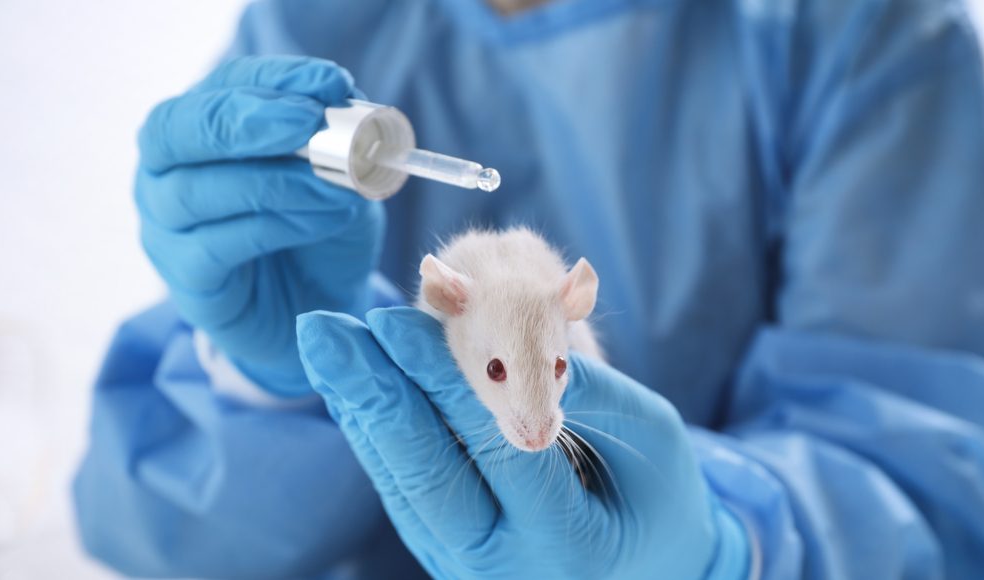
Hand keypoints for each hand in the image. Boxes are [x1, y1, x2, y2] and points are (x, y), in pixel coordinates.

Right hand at [136, 56, 384, 395]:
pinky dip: (272, 226)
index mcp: (199, 130)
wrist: (318, 308)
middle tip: (306, 123)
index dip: (274, 81)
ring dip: (271, 181)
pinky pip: (214, 246)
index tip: (330, 83)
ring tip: (334, 187)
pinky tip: (319, 221)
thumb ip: (339, 141)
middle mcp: (163, 173)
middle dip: (244, 121)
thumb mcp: (341, 176)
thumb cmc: (319, 231)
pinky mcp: (186, 281)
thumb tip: (343, 99)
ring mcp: (164, 229)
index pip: (221, 86)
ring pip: (193, 191)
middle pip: (174, 130)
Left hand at [296, 307, 749, 578]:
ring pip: (403, 485)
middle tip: (324, 331)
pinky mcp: (450, 554)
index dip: (437, 379)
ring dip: (362, 411)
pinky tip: (356, 391)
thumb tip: (518, 332)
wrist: (652, 572)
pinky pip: (407, 494)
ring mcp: (469, 568)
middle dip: (371, 393)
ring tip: (330, 349)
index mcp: (566, 543)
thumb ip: (593, 391)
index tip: (390, 319)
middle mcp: (505, 568)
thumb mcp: (652, 439)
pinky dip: (379, 438)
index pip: (492, 446)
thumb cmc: (660, 498)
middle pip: (425, 474)